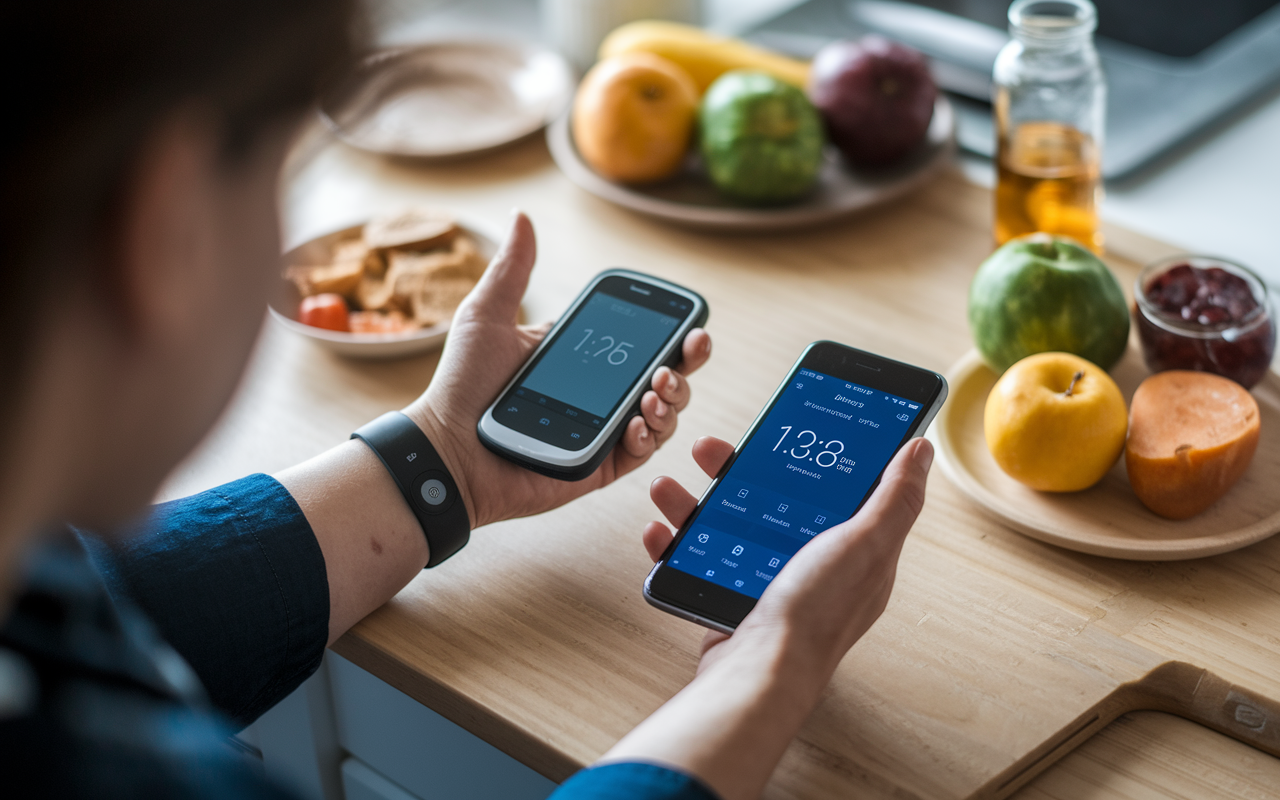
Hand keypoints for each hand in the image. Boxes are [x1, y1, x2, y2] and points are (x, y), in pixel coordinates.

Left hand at [404, 212, 711, 528]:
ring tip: (656, 389)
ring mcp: (601, 432)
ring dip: (671, 400)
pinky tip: (639, 422)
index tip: (689, 322)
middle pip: (664, 378)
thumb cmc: (462, 384)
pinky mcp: (598, 467)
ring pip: (661, 415)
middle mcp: (597, 395)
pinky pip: (640, 453)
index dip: (670, 333)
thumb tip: (522, 217)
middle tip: (689, 352)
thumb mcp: (487, 317)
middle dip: (686, 365)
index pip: (637, 343)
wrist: (448, 448)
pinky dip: (649, 436)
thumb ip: (513, 269)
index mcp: (580, 359)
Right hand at [644, 435, 931, 682]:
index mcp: (855, 549)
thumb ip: (895, 496)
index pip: (839, 488)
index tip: (791, 424)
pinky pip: (701, 559)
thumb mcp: (865, 543)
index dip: (815, 454)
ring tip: (670, 488)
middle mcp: (814, 564)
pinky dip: (677, 542)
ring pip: (730, 524)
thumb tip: (921, 450)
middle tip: (712, 450)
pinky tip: (662, 529)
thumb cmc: (814, 615)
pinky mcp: (736, 598)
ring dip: (694, 502)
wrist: (758, 674)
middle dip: (737, 471)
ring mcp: (771, 581)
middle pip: (774, 499)